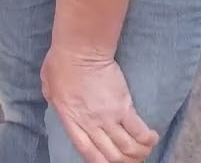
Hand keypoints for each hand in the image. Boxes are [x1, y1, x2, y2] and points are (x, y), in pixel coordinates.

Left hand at [41, 49, 158, 162]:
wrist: (80, 50)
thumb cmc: (60, 63)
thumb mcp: (49, 87)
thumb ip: (56, 102)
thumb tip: (59, 104)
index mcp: (70, 120)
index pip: (88, 153)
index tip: (109, 162)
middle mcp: (90, 124)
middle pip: (112, 156)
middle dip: (125, 161)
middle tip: (132, 156)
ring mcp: (108, 117)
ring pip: (128, 148)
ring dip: (139, 152)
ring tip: (143, 148)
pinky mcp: (124, 106)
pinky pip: (139, 131)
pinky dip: (148, 139)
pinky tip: (151, 137)